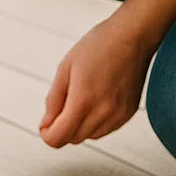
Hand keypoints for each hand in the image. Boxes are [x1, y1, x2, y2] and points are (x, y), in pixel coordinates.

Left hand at [39, 15, 156, 146]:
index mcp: (83, 101)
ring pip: (90, 136)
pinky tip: (95, 98)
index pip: (59, 138)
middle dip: (62, 127)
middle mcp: (102, 114)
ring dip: (80, 125)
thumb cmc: (98, 46)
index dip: (47, 134)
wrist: (131, 36)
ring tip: (81, 94)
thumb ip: (54, 99)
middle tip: (62, 102)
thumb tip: (46, 123)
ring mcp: (118, 116)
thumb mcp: (66, 67)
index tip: (45, 124)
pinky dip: (95, 122)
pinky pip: (105, 129)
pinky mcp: (128, 114)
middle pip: (73, 139)